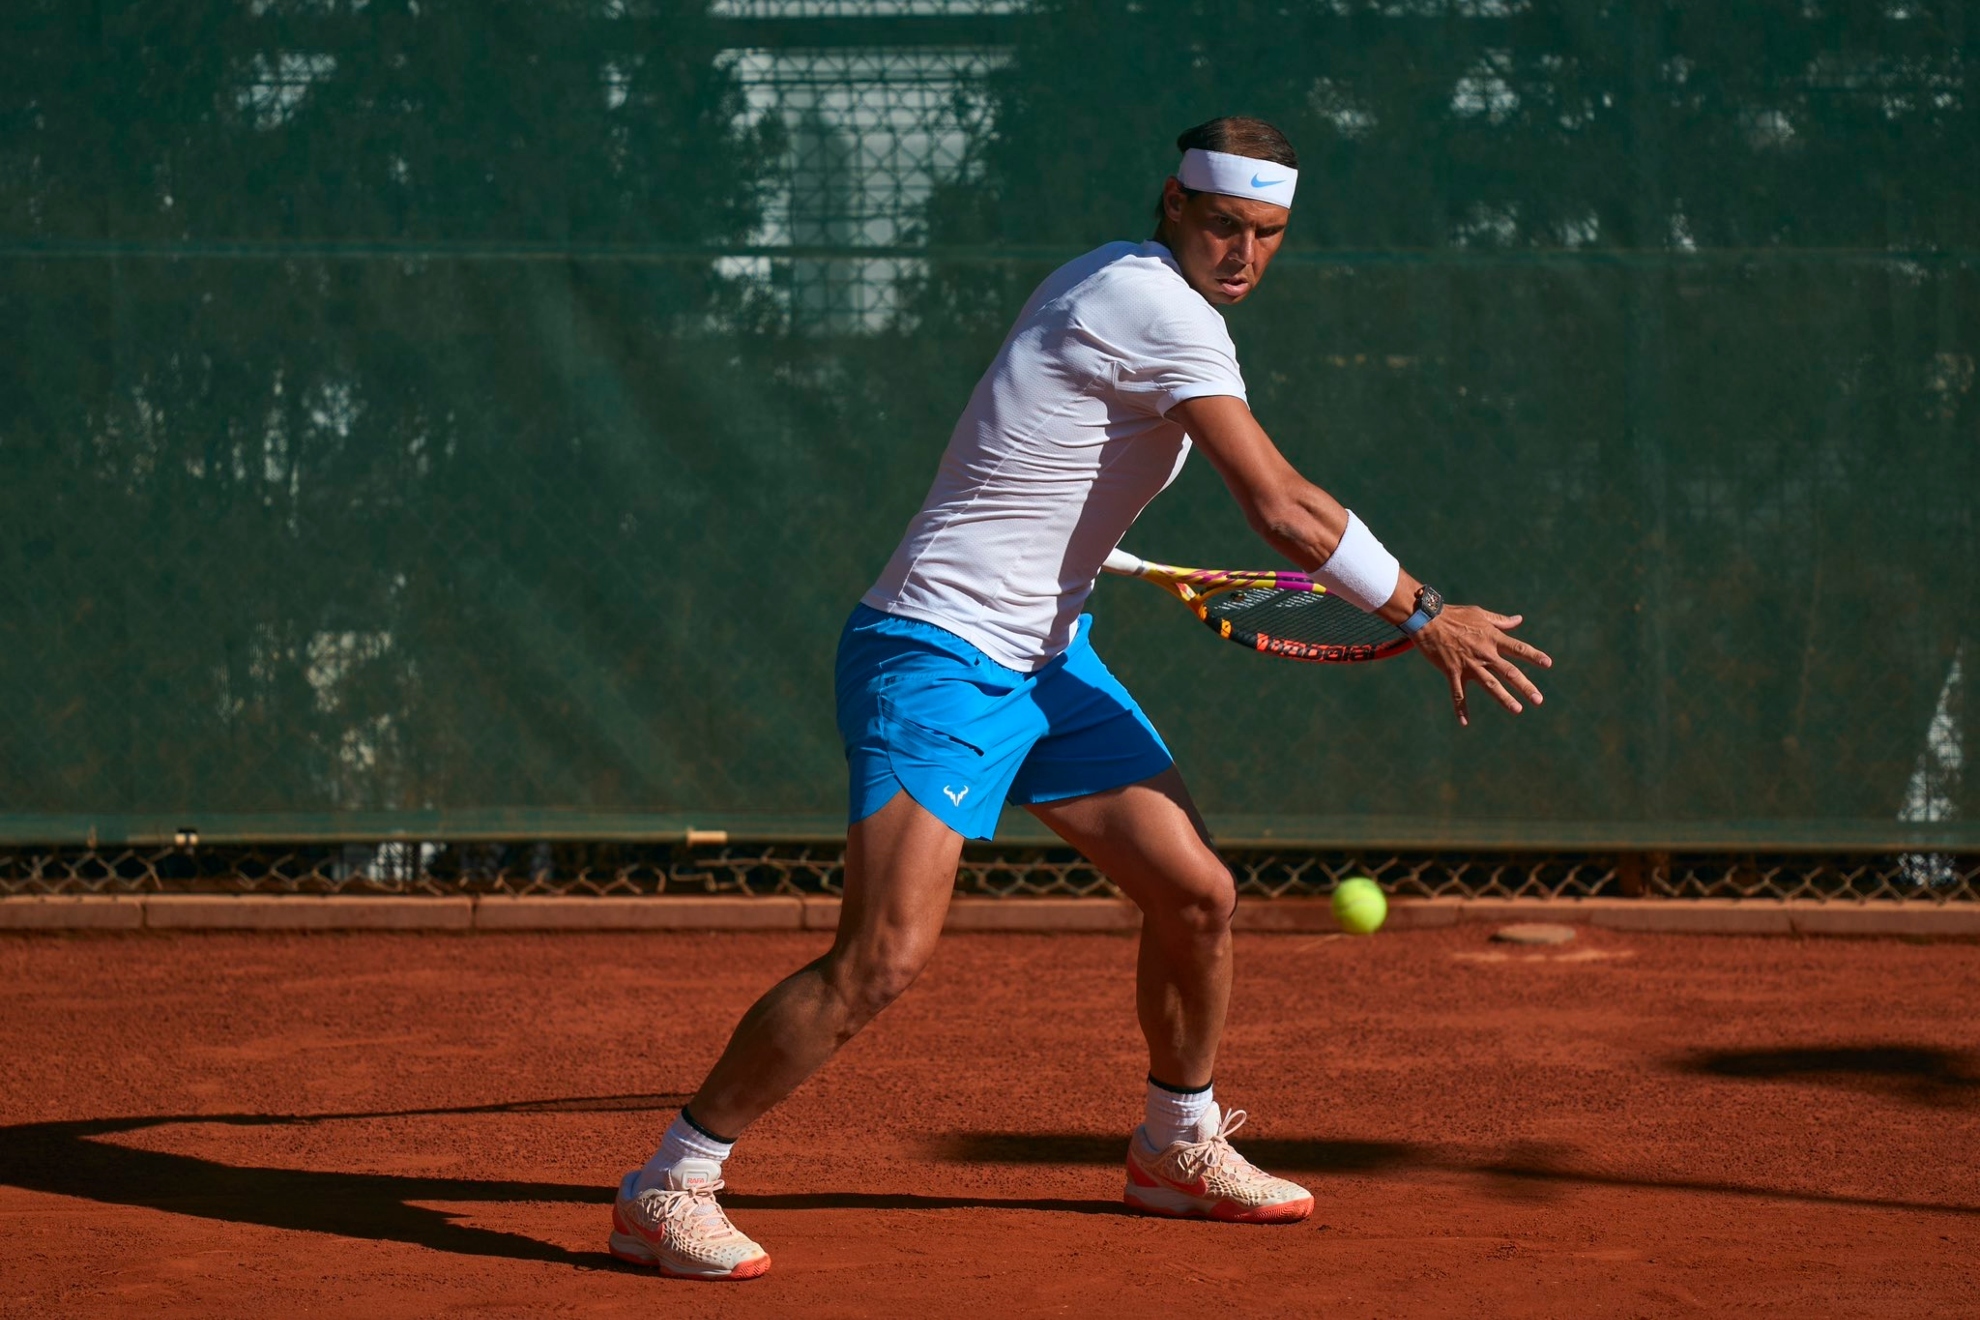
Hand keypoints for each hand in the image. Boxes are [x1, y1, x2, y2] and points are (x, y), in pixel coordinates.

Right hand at [1411, 606, 1551, 726]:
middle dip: (1525, 686)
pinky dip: (1460, 708)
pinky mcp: (1452, 671)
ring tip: (1517, 710)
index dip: (1534, 656)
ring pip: (1490, 685)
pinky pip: (1457, 693)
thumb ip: (1501, 621)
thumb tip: (1519, 619)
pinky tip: (1464, 722)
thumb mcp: (1480, 614)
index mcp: (1492, 638)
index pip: (1518, 648)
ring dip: (1504, 698)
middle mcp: (1484, 653)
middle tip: (1538, 700)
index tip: (1548, 664)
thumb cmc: (1454, 614)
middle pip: (1509, 672)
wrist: (1427, 619)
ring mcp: (1469, 664)